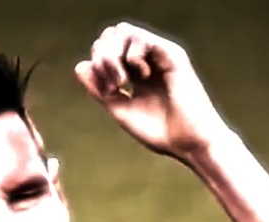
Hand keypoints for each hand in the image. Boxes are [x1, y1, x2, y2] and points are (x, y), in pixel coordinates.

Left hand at [74, 23, 227, 160]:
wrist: (188, 143)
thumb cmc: (160, 133)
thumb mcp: (122, 112)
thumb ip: (100, 91)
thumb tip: (79, 66)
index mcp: (133, 75)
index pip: (105, 51)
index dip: (97, 65)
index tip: (105, 91)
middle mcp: (145, 61)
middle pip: (111, 35)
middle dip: (102, 56)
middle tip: (112, 85)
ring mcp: (157, 55)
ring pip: (122, 31)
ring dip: (113, 55)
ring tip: (121, 82)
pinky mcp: (171, 54)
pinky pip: (141, 38)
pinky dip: (132, 56)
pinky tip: (142, 77)